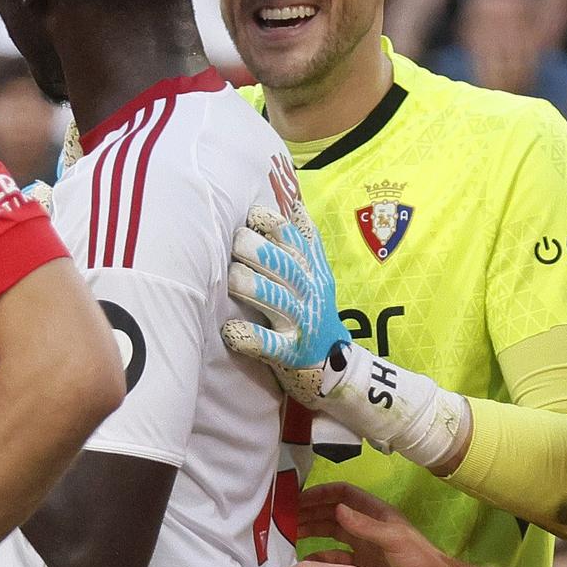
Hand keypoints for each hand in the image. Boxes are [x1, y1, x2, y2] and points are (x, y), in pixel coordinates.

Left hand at [221, 205, 351, 397]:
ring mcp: (301, 322)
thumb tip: (292, 202)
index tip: (252, 214)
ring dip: (252, 286)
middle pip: (285, 266)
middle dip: (259, 250)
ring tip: (231, 278)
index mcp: (312, 271)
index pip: (296, 240)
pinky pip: (269, 344)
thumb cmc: (313, 310)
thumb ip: (305, 241)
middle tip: (236, 241)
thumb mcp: (317, 275)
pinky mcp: (291, 352)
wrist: (337, 364)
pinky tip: (230, 329)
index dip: (274, 224)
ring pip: (277, 300)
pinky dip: (249, 336)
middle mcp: (308, 293)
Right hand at [289, 482, 456, 566]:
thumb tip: (338, 510)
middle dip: (310, 511)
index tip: (301, 498)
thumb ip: (367, 526)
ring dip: (311, 531)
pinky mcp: (360, 565)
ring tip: (291, 535)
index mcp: (375, 513)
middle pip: (331, 512)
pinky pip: (334, 557)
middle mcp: (365, 525)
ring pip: (329, 533)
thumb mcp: (395, 540)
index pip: (343, 494)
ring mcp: (361, 545)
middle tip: (288, 517)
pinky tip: (306, 560)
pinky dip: (319, 557)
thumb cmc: (420, 559)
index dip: (321, 493)